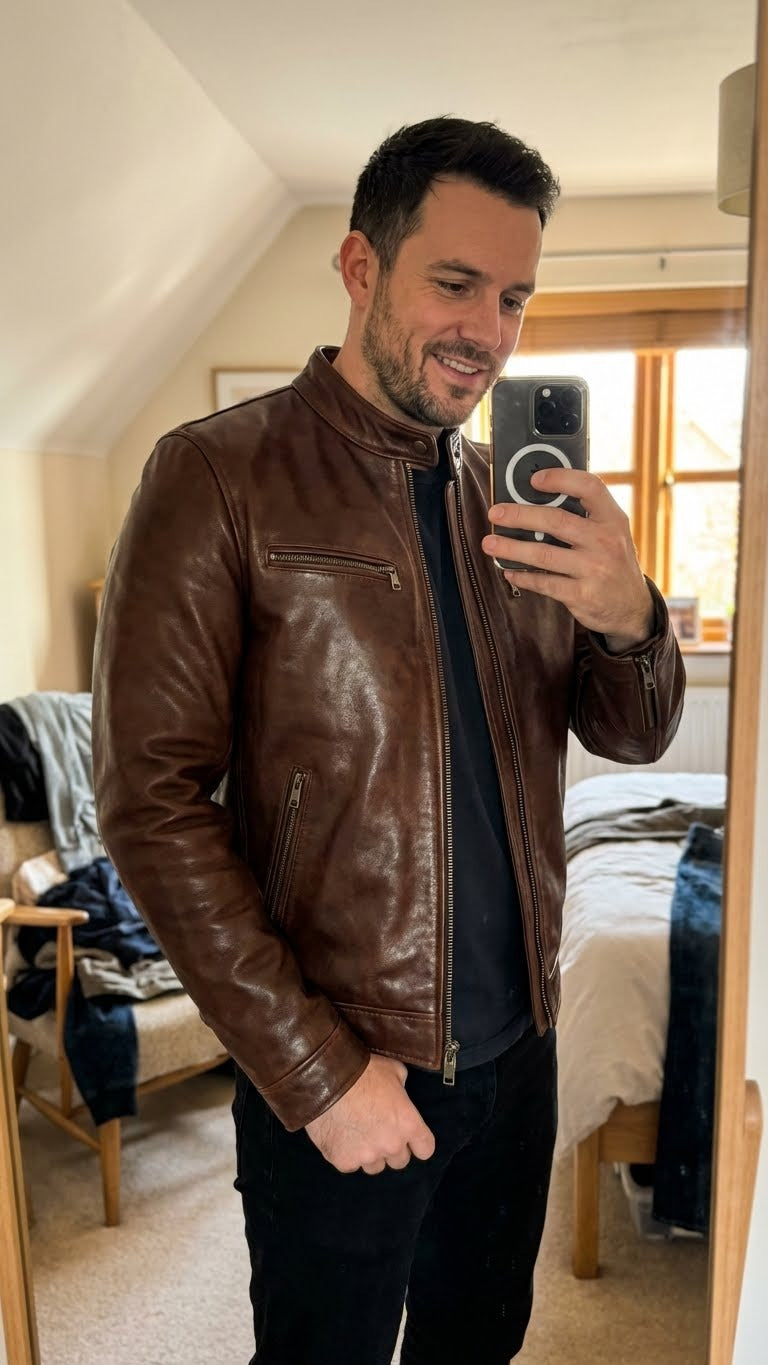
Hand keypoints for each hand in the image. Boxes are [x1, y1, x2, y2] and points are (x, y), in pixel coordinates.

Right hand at [305, 1053, 435, 1174]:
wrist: (326, 1077)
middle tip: (378, 1130)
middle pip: (400, 1161)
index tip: (410, 1138)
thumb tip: (399, 1093)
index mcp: (408, 1124)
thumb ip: (402, 1088)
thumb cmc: (362, 1070)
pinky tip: (340, 1136)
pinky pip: (350, 1165)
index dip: (418, 1142)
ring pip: (374, 1166)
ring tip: (358, 1133)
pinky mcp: (343, 1161)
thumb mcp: (393, 1071)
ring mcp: (366, 1156)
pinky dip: (347, 1154)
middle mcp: (391, 1145)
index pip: (425, 1149)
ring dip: (370, 1154)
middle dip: (391, 1147)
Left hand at [482, 467, 654, 649]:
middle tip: (496, 513)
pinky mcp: (583, 595)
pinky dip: (523, 576)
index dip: (560, 479)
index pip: (589, 487)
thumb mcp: (611, 532)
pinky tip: (510, 570)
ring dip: (512, 548)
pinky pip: (545, 583)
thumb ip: (584, 516)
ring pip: (544, 554)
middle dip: (519, 516)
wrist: (632, 607)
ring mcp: (595, 569)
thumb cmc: (612, 562)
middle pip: (556, 521)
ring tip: (489, 543)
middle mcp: (606, 541)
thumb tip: (535, 499)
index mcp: (613, 518)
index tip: (533, 479)